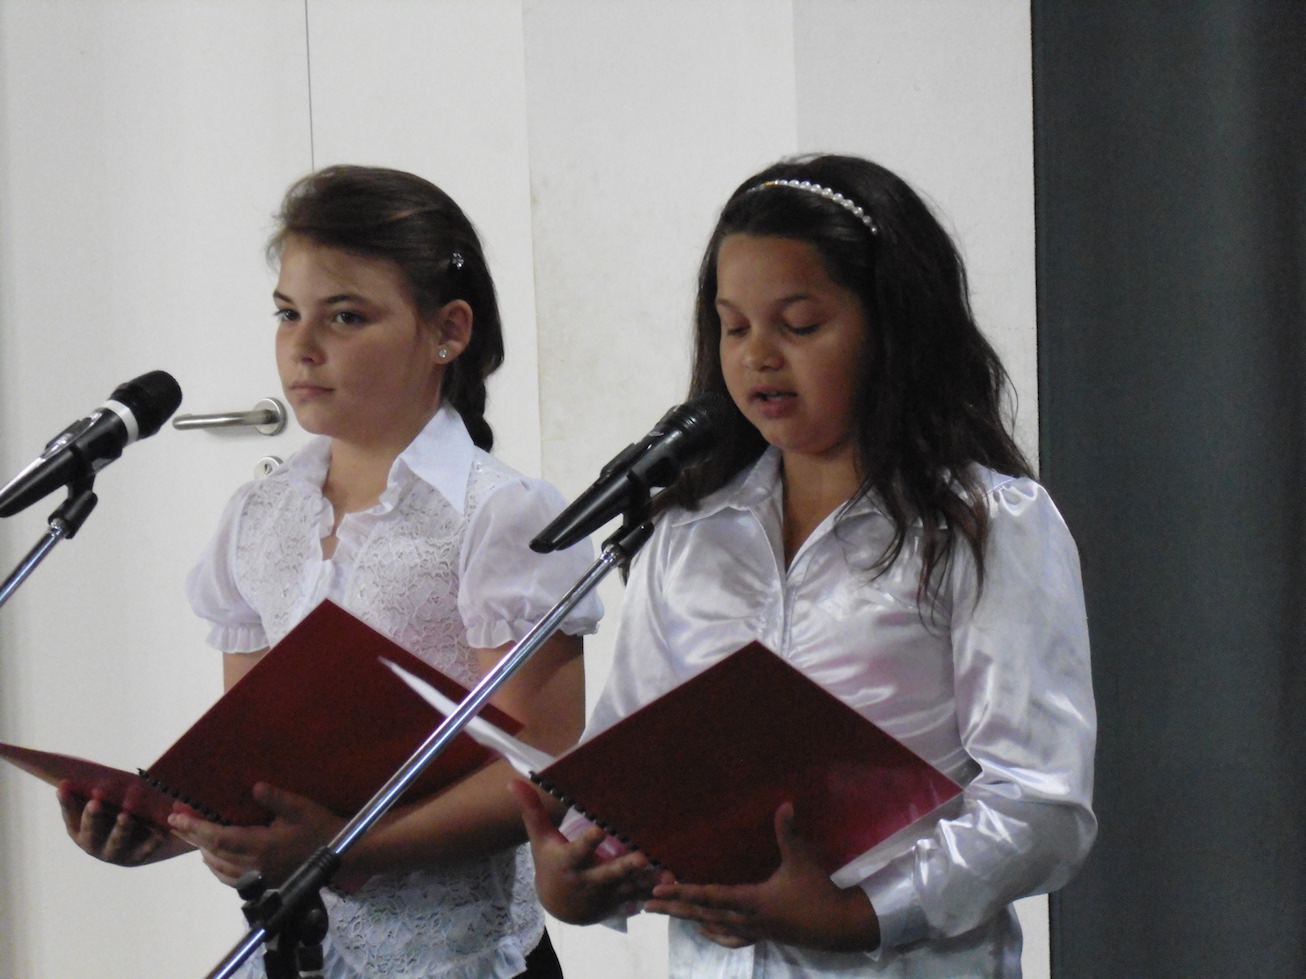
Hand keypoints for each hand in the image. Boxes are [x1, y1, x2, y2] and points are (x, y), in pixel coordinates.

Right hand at [58, 782, 172, 865]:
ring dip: (121, 828)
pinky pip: (145, 849)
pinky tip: (159, 831)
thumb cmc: (115, 812)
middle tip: (95, 802)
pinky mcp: (138, 856)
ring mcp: (115, 852)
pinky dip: (152, 840)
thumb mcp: (104, 801)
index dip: (66, 802)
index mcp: (79, 830)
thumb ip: (95, 789)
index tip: (63, 785)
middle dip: (92, 816)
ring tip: (126, 815)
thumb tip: (80, 768)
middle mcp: (93, 844)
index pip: (70, 816)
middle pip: (91, 831)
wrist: (139, 840)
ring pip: (116, 841)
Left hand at [168, 783, 343, 887]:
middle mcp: (254, 864)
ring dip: (203, 851)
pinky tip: (214, 857)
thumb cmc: (320, 827)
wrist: (340, 853)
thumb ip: (276, 799)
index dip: (196, 828)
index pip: (219, 838)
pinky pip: (230, 878)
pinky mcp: (262, 881)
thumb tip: (254, 787)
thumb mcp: (301, 808)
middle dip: (193, 837)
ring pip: (219, 867)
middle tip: (178, 822)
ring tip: (193, 835)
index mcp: (261, 846)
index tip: (177, 817)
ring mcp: (258, 876)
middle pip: (213, 853)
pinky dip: (216, 866)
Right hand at [509, 780, 664, 923]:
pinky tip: (675, 883)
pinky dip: (656, 893)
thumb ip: (531, 810)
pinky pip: (640, 898)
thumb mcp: (540, 839)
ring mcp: (606, 895)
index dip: (591, 840)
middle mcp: (588, 881)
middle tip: (643, 856)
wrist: (558, 905)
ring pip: (630, 888)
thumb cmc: (550, 862)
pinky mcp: (620, 902)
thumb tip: (513, 782)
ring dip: (649, 882)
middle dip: (626, 867)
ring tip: (669, 873)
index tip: (602, 827)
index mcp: (569, 862)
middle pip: (609, 874)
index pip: (579, 849)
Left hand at [643, 802, 880, 951]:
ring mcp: (753, 930)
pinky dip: (713, 933)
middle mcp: (747, 918)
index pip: (711, 897)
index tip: (658, 891)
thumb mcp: (803, 860)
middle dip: (674, 908)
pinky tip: (704, 929)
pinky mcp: (762, 935)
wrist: (838, 927)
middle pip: (702, 914)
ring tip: (666, 914)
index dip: (683, 893)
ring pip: (712, 926)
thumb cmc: (818, 892)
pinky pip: (730, 937)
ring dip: (688, 919)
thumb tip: (785, 804)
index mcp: (752, 901)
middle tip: (646, 904)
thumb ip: (789, 833)